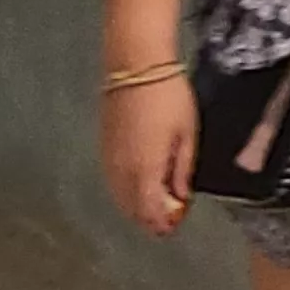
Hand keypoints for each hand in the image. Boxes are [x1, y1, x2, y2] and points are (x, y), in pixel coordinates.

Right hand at [101, 76, 196, 237]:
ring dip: (137, 206)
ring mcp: (108, 159)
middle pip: (132, 209)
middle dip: (150, 218)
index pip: (149, 212)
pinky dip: (126, 191)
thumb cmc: (168, 96)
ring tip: (158, 202)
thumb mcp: (187, 134)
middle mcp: (121, 170)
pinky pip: (112, 181)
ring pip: (119, 197)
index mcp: (144, 170)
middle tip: (169, 217)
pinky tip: (140, 185)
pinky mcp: (103, 147)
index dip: (162, 223)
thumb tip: (180, 196)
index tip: (175, 224)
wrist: (137, 66)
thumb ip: (182, 170)